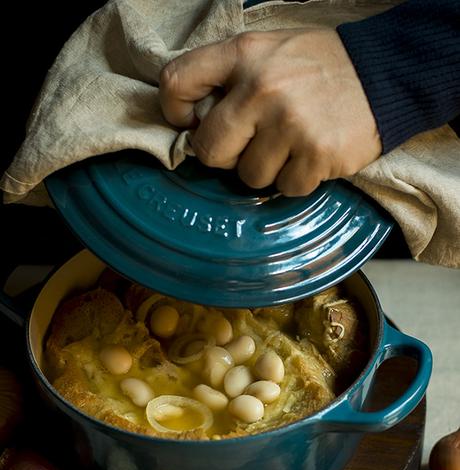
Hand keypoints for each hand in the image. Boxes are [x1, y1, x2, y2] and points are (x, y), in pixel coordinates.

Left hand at [160, 29, 381, 195]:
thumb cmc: (319, 67)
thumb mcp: (270, 50)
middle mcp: (261, 88)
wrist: (384, 74)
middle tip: (251, 142)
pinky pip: (285, 188)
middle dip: (225, 155)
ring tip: (292, 143)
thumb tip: (194, 120)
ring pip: (249, 176)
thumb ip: (230, 77)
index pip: (178, 82)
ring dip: (267, 168)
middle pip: (209, 149)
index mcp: (243, 55)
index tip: (190, 122)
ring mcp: (289, 124)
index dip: (175, 110)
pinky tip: (311, 155)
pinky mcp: (316, 155)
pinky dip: (297, 179)